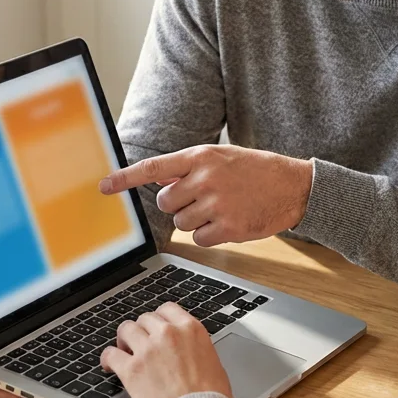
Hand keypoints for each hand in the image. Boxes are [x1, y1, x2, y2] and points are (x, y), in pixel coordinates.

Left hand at [99, 145, 313, 246]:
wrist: (294, 186)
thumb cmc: (255, 170)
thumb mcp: (221, 157)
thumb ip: (190, 167)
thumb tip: (158, 179)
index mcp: (201, 157)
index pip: (154, 167)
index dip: (125, 178)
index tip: (104, 186)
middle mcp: (206, 179)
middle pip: (165, 202)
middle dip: (178, 204)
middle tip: (203, 198)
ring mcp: (217, 205)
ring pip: (181, 224)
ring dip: (196, 221)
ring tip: (222, 208)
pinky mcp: (229, 228)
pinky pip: (199, 240)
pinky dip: (210, 235)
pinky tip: (230, 222)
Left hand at [100, 302, 233, 397]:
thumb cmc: (210, 396)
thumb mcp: (212, 360)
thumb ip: (194, 347)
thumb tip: (185, 349)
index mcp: (190, 329)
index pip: (167, 309)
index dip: (158, 319)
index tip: (154, 326)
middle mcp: (167, 334)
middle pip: (145, 319)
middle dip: (142, 330)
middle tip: (140, 343)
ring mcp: (147, 350)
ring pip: (126, 329)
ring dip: (124, 340)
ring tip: (124, 351)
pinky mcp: (131, 369)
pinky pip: (110, 354)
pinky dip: (108, 358)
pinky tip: (109, 365)